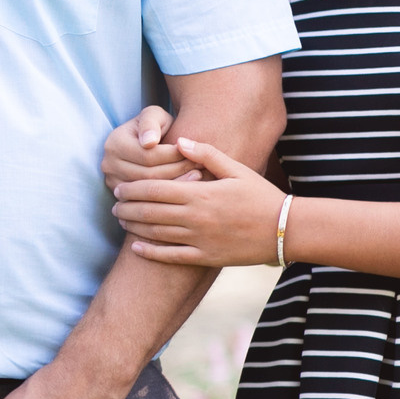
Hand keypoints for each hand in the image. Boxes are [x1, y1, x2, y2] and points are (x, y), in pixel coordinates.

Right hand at [100, 105, 196, 192]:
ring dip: (176, 182)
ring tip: (197, 174)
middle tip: (199, 165)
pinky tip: (186, 187)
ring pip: (149, 189)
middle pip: (148, 174)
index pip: (148, 156)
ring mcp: (113, 183)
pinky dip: (168, 194)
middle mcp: (108, 165)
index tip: (194, 152)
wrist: (145, 141)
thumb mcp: (154, 116)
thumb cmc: (154, 126)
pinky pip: (147, 200)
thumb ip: (151, 123)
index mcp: (114, 143)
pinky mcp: (123, 196)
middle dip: (177, 169)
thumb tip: (149, 142)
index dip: (174, 155)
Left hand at [111, 137, 284, 266]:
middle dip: (127, 207)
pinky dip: (149, 252)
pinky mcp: (205, 257)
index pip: (155, 189)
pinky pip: (171, 256)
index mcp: (200, 193)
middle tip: (114, 203)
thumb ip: (206, 154)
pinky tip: (135, 247)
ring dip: (133, 226)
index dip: (133, 189)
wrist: (285, 230)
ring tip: (121, 219)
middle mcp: (195, 218)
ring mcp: (198, 240)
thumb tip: (180, 141)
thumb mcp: (236, 169)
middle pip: (149, 211)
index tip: (120, 187)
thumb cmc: (261, 196)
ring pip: (155, 233)